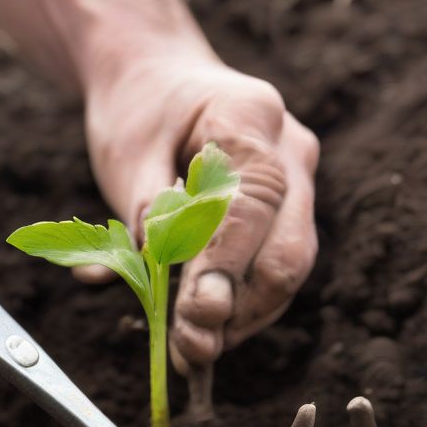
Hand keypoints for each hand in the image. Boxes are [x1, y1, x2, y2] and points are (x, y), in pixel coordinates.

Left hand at [84, 55, 318, 370]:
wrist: (158, 76)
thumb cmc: (139, 109)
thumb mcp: (126, 152)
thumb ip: (147, 213)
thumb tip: (156, 282)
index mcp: (249, 115)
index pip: (254, 203)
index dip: (226, 266)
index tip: (195, 313)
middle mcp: (290, 148)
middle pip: (289, 248)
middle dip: (241, 307)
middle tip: (191, 348)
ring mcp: (299, 180)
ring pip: (290, 268)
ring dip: (243, 317)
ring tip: (192, 350)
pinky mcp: (289, 213)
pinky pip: (276, 268)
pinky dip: (242, 305)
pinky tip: (206, 329)